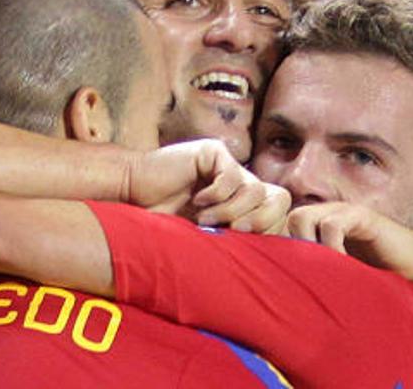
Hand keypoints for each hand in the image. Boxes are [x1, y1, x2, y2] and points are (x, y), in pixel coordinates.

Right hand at [128, 140, 290, 233]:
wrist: (132, 193)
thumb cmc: (164, 220)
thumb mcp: (205, 237)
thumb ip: (234, 241)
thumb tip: (270, 260)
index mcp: (244, 203)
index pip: (279, 212)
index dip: (270, 230)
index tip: (242, 245)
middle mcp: (241, 181)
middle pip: (280, 198)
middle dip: (260, 221)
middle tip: (233, 232)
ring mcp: (229, 164)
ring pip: (256, 190)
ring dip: (231, 211)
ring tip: (204, 220)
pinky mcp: (214, 152)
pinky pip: (232, 176)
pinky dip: (216, 195)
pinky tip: (197, 201)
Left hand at [286, 202, 412, 281]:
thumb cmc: (377, 276)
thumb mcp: (339, 273)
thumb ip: (316, 272)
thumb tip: (284, 293)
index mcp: (322, 225)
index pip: (288, 227)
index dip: (286, 250)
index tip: (296, 277)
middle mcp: (330, 213)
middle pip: (292, 218)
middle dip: (295, 246)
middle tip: (312, 272)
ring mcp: (346, 212)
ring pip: (304, 216)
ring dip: (310, 247)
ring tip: (327, 270)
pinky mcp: (363, 216)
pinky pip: (332, 225)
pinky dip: (331, 247)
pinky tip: (344, 266)